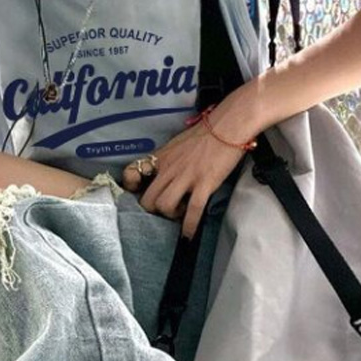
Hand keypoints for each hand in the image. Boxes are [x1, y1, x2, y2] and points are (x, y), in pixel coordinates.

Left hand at [141, 96, 255, 239]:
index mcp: (161, 157)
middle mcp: (169, 168)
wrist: (229, 125)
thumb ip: (168, 160)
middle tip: (167, 208)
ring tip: (181, 212)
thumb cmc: (206, 133)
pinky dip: (189, 227)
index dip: (131, 187)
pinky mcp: (204, 183)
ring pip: (164, 206)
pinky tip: (189, 235)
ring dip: (171, 216)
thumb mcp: (178, 144)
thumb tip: (165, 175)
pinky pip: (192, 211)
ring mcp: (186, 177)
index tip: (138, 193)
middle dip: (154, 210)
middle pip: (147, 199)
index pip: (131, 172)